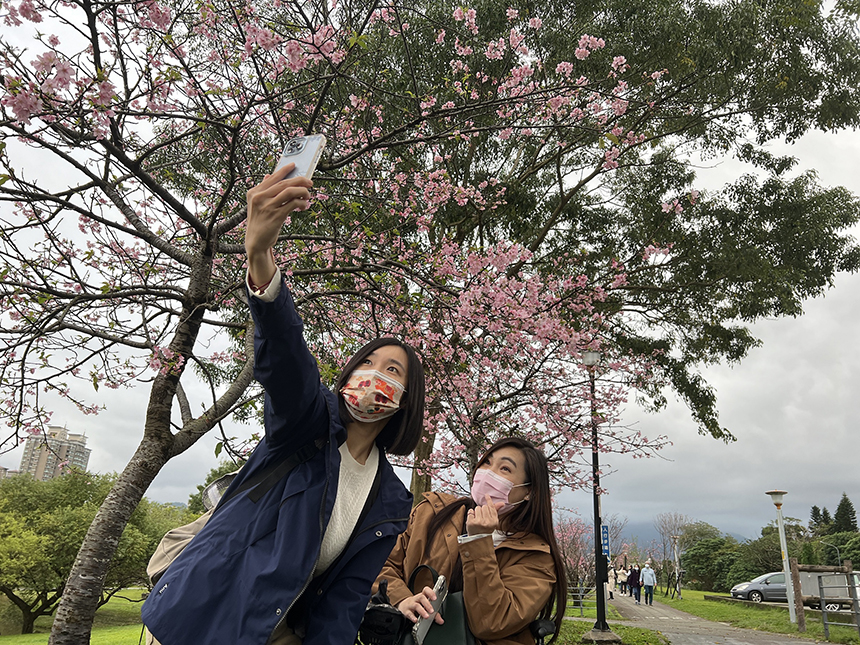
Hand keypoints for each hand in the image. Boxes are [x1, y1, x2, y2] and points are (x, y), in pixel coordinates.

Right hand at [245, 163, 312, 284]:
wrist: (256, 242)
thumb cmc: (260, 222)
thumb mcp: (257, 205)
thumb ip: (264, 191)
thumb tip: (268, 176)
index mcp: (254, 192)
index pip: (272, 177)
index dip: (284, 170)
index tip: (294, 165)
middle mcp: (259, 198)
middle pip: (283, 183)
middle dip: (299, 181)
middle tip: (309, 182)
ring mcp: (267, 207)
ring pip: (289, 191)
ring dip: (302, 192)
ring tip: (308, 195)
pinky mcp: (276, 216)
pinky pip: (293, 204)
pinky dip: (301, 202)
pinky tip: (304, 205)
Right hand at [396, 587, 444, 624]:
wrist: (403, 606)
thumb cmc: (417, 605)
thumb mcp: (425, 607)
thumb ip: (434, 614)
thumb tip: (441, 620)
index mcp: (423, 596)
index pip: (426, 590)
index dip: (430, 593)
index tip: (435, 598)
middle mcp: (416, 599)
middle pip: (421, 597)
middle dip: (427, 604)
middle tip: (432, 611)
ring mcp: (411, 604)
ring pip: (416, 605)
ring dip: (422, 611)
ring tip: (426, 616)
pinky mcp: (406, 611)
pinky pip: (409, 613)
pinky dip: (413, 617)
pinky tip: (416, 620)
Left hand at [465, 494, 503, 535]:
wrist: (478, 540)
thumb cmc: (485, 529)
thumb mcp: (492, 521)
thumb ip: (495, 511)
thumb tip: (502, 503)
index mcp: (494, 521)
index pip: (491, 507)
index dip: (489, 500)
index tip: (486, 495)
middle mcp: (487, 522)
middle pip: (484, 506)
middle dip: (482, 510)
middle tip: (482, 518)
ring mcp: (479, 522)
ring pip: (477, 508)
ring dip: (476, 512)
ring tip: (477, 519)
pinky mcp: (471, 522)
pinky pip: (471, 511)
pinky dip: (471, 514)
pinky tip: (473, 520)